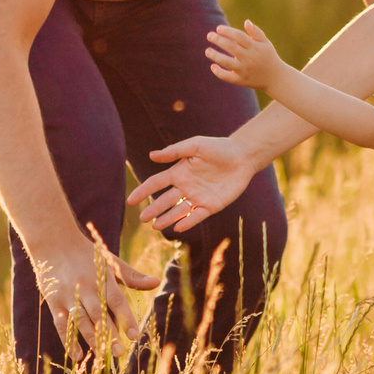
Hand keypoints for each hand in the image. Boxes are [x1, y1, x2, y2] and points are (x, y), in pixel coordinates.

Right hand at [29, 224, 159, 356]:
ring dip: (91, 339)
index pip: (116, 301)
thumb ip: (132, 276)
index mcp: (102, 277)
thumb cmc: (87, 254)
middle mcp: (85, 287)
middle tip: (120, 353)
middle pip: (99, 314)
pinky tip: (77, 355)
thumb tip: (156, 282)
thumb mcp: (110, 261)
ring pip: (80, 320)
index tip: (134, 335)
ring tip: (102, 356)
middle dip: (109, 334)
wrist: (53, 242)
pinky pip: (61, 324)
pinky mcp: (53, 301)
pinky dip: (68, 340)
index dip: (125, 318)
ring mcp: (68, 295)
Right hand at [130, 136, 257, 232]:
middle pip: (165, 200)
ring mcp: (198, 197)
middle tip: (142, 219)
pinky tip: (178, 227)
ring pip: (179, 211)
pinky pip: (197, 216)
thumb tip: (151, 156)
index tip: (130, 200)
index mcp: (179, 172)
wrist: (243, 156)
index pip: (156, 184)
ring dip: (167, 218)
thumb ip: (175, 151)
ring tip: (156, 226)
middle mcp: (186, 187)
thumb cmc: (218, 148)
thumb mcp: (196, 145)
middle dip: (153, 209)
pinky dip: (188, 222)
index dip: (143, 191)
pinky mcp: (212, 205)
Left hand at [205, 20, 287, 91]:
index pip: (239, 36)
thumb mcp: (266, 44)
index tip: (218, 28)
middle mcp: (249, 58)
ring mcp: (245, 70)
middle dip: (219, 40)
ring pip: (227, 62)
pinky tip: (213, 66)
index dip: (228, 31)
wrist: (276, 78)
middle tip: (209, 35)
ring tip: (207, 51)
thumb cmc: (269, 58)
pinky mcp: (241, 81)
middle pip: (231, 47)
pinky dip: (219, 73)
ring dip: (216, 56)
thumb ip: (256, 33)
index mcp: (255, 47)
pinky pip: (228, 77)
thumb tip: (246, 22)